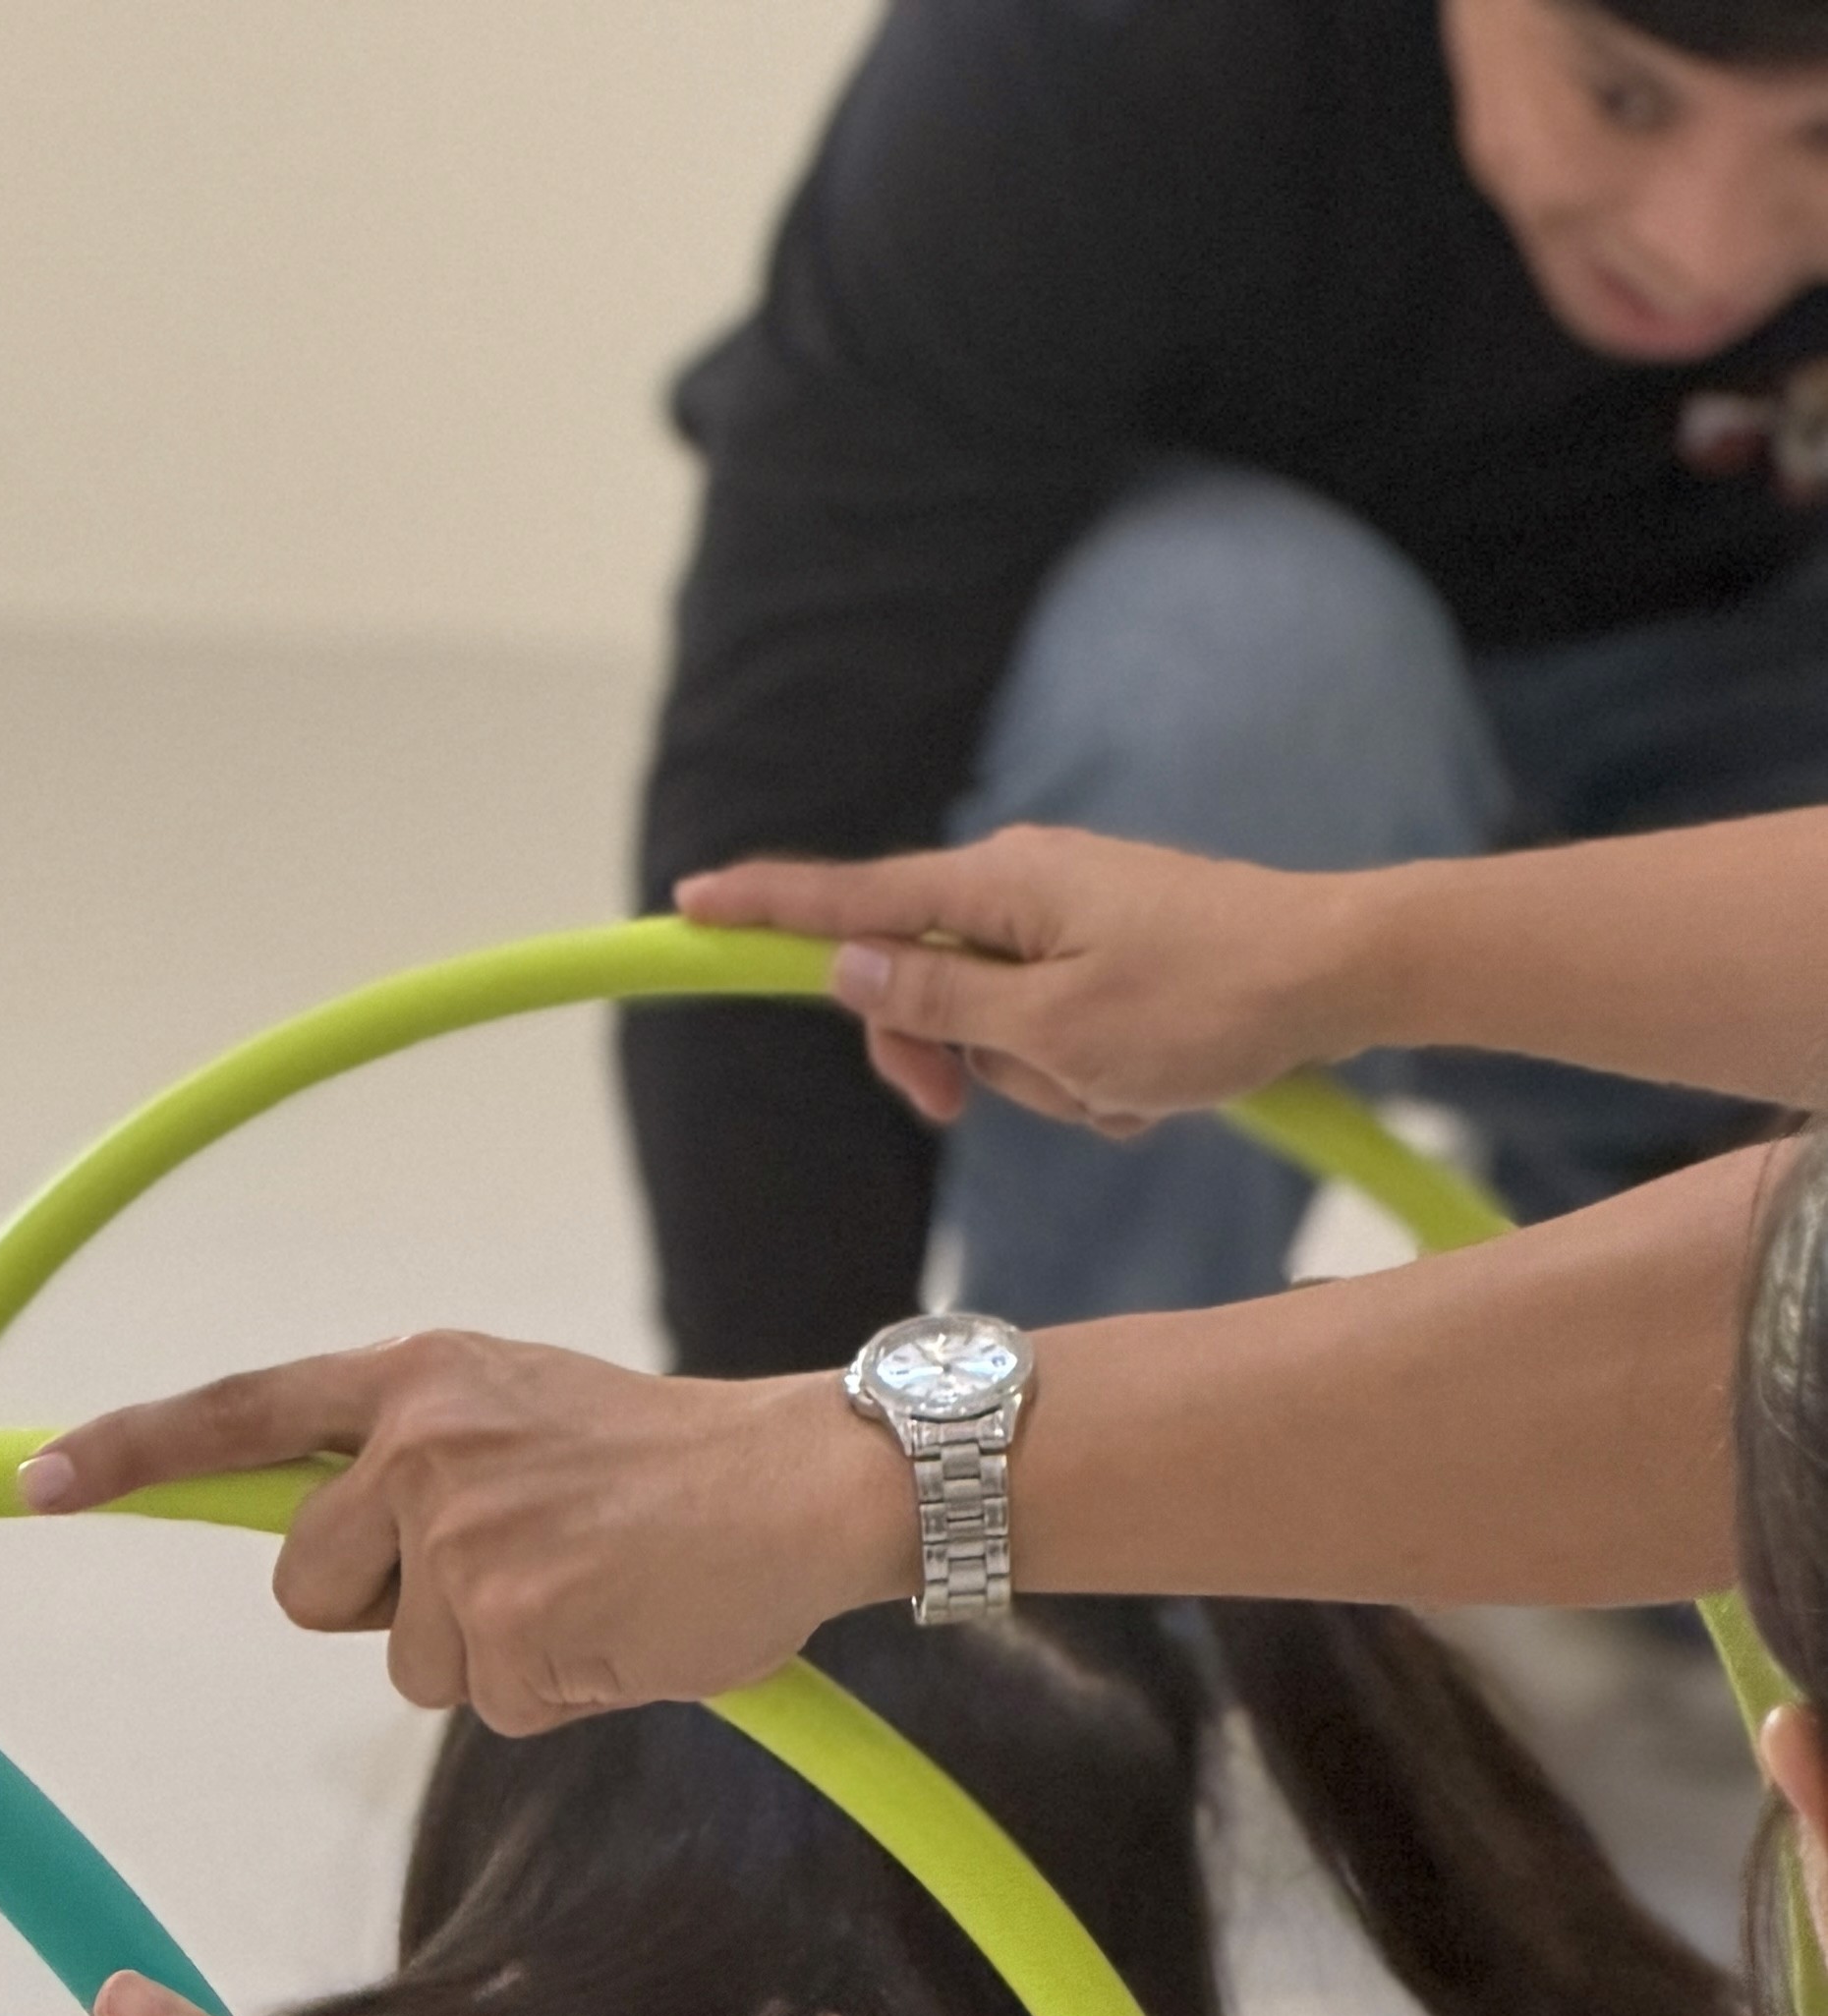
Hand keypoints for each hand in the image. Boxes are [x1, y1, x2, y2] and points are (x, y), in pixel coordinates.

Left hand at [18, 1335, 907, 1727]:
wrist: (810, 1483)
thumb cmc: (666, 1469)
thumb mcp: (519, 1416)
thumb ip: (410, 1463)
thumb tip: (319, 1558)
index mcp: (417, 1380)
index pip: (241, 1412)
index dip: (130, 1451)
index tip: (35, 1482)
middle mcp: (420, 1444)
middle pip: (306, 1587)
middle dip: (384, 1608)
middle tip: (511, 1571)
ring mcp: (462, 1537)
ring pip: (403, 1665)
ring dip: (488, 1655)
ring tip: (585, 1589)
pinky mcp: (512, 1626)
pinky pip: (491, 1704)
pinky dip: (556, 1690)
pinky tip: (618, 1627)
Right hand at [675, 829, 1366, 1136]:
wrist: (1343, 975)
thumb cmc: (1207, 1001)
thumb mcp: (1057, 1028)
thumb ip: (942, 1002)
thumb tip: (850, 968)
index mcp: (998, 887)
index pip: (850, 901)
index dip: (765, 911)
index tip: (688, 903)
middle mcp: (1023, 889)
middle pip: (914, 984)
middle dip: (936, 1058)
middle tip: (959, 1112)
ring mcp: (1068, 923)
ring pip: (989, 1028)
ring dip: (1034, 1080)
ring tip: (1114, 1085)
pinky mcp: (1107, 958)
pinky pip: (1051, 1037)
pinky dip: (1082, 1076)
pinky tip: (1141, 1085)